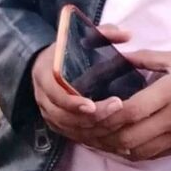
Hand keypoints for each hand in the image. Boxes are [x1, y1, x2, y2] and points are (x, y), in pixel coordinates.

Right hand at [31, 23, 130, 145]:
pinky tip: (111, 135)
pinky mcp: (56, 123)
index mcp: (45, 73)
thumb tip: (127, 35)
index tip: (93, 105)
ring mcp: (48, 112)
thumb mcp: (83, 36)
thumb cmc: (68, 49)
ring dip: (93, 129)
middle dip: (90, 117)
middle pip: (64, 116)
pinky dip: (89, 137)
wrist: (47, 63)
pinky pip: (71, 135)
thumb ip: (104, 33)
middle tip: (116, 110)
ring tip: (118, 123)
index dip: (73, 102)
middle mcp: (43, 97)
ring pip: (69, 128)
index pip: (55, 94)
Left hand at [83, 50, 170, 161]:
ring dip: (117, 146)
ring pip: (138, 152)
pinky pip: (152, 155)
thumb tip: (116, 56)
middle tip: (91, 127)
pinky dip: (134, 151)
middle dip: (106, 135)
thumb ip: (143, 58)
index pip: (132, 110)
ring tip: (103, 136)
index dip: (109, 114)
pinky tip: (124, 141)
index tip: (94, 109)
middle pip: (130, 137)